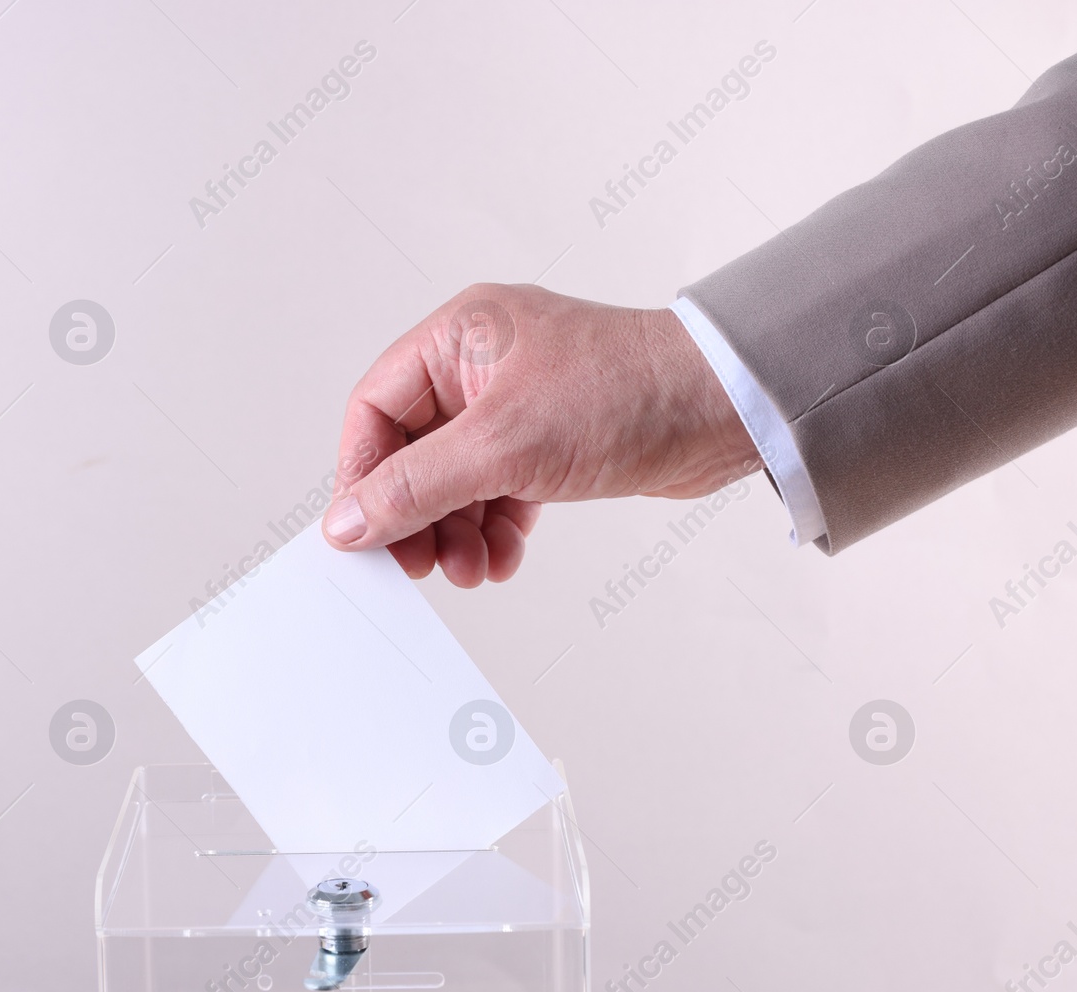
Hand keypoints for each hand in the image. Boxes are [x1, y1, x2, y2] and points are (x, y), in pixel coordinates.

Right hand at [323, 283, 760, 585]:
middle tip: (417, 564)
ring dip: (454, 531)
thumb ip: (417, 486)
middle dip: (414, 515)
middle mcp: (480, 365)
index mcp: (458, 336)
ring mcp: (516, 404)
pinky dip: (493, 529)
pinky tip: (502, 557)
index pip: (376, 410)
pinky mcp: (548, 440)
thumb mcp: (504, 445)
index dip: (362, 475)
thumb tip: (348, 521)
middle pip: (412, 452)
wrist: (728, 409)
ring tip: (468, 570)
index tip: (362, 532)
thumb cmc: (628, 393)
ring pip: (455, 480)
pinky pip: (496, 491)